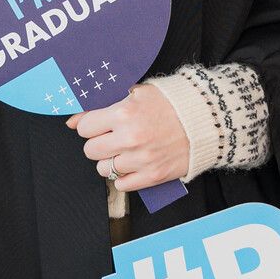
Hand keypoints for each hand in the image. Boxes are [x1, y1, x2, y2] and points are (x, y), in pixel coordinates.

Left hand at [67, 83, 188, 190]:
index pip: (85, 127)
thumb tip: (72, 122)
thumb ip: (103, 105)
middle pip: (90, 150)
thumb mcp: (137, 93)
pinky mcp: (152, 176)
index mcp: (124, 113)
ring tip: (125, 150)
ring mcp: (141, 159)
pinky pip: (120, 184)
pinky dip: (124, 176)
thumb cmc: (172, 103)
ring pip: (103, 169)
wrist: (206, 120)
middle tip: (112, 137)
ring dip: (110, 160)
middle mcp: (130, 138)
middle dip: (98, 143)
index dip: (91, 125)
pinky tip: (133, 163)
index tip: (99, 125)